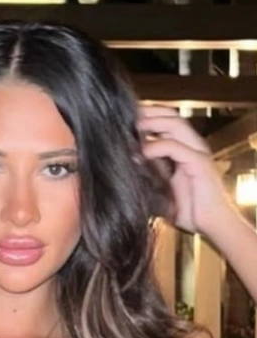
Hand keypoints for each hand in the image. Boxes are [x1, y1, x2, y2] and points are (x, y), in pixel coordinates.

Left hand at [137, 105, 237, 235]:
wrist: (211, 225)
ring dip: (153, 122)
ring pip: (176, 124)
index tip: (126, 118)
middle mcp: (193, 146)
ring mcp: (198, 152)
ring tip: (134, 127)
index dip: (148, 115)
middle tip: (127, 115)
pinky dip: (157, 147)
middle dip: (149, 112)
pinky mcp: (199, 163)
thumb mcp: (161, 188)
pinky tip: (142, 152)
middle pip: (172, 116)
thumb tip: (127, 162)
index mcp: (185, 148)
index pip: (167, 121)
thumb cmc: (188, 209)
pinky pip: (176, 147)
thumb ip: (148, 173)